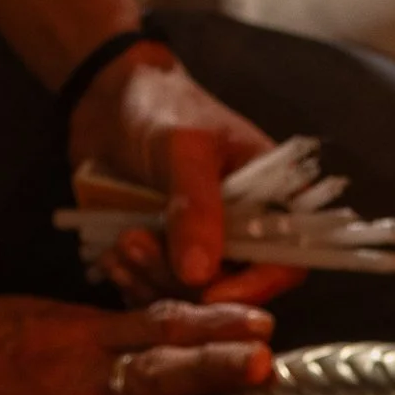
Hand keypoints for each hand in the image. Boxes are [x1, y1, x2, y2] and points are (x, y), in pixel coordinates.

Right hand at [0, 290, 279, 394]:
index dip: (214, 322)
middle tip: (264, 369)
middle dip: (209, 371)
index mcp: (75, 332)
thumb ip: (100, 339)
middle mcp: (64, 376)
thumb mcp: (38, 318)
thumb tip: (166, 365)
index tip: (266, 323)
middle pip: (149, 372)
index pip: (158, 322)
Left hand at [68, 46, 288, 290]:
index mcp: (272, 198)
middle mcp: (245, 229)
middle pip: (233, 288)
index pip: (287, 261)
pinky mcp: (167, 255)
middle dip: (183, 282)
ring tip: (119, 245)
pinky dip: (135, 284)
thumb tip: (200, 275)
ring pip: (190, 295)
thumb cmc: (161, 109)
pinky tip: (111, 258)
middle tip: (136, 247)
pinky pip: (158, 292)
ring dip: (151, 280)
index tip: (208, 295)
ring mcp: (204, 245)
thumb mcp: (183, 150)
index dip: (256, 287)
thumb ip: (196, 208)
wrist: (108, 99)